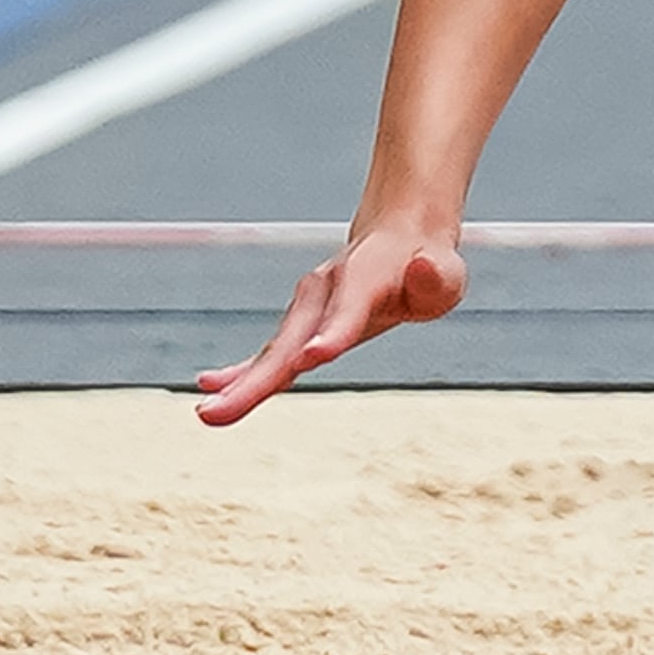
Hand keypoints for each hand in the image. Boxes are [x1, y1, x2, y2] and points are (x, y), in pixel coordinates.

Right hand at [194, 221, 468, 423]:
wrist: (400, 239)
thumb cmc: (428, 265)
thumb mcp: (446, 272)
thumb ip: (437, 277)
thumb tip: (425, 268)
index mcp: (363, 281)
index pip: (347, 312)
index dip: (331, 335)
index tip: (309, 359)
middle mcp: (324, 293)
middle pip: (291, 342)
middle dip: (257, 379)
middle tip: (216, 413)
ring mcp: (307, 308)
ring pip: (273, 352)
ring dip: (241, 384)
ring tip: (207, 414)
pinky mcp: (300, 326)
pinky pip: (269, 355)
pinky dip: (241, 374)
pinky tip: (211, 390)